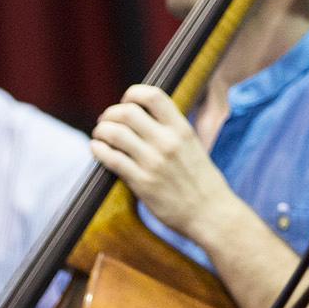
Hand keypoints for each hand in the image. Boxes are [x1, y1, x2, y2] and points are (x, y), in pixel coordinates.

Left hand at [90, 85, 241, 243]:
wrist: (211, 213)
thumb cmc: (201, 180)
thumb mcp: (193, 145)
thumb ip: (171, 130)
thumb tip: (143, 117)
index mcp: (182, 129)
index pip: (152, 96)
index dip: (133, 94)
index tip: (127, 102)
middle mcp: (168, 142)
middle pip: (127, 112)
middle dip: (110, 114)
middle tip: (106, 121)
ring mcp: (154, 162)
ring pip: (114, 133)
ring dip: (101, 131)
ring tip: (100, 136)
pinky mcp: (142, 183)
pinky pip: (112, 159)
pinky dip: (98, 150)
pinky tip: (97, 149)